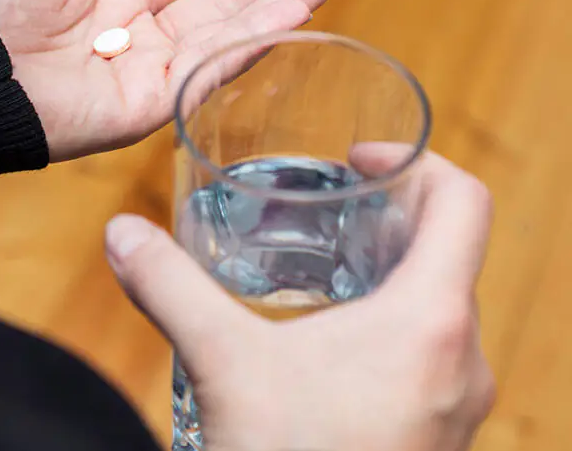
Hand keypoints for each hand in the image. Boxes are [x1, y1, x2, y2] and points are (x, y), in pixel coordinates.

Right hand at [103, 149, 494, 450]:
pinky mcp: (441, 432)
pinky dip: (394, 322)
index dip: (416, 162)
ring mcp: (459, 401)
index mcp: (429, 321)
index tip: (357, 162)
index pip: (464, 202)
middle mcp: (463, 357)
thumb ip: (170, 288)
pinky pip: (435, 351)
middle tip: (331, 206)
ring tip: (327, 267)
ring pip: (444, 303)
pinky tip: (331, 341)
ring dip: (393, 271)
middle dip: (392, 215)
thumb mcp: (223, 365)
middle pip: (453, 249)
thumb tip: (122, 234)